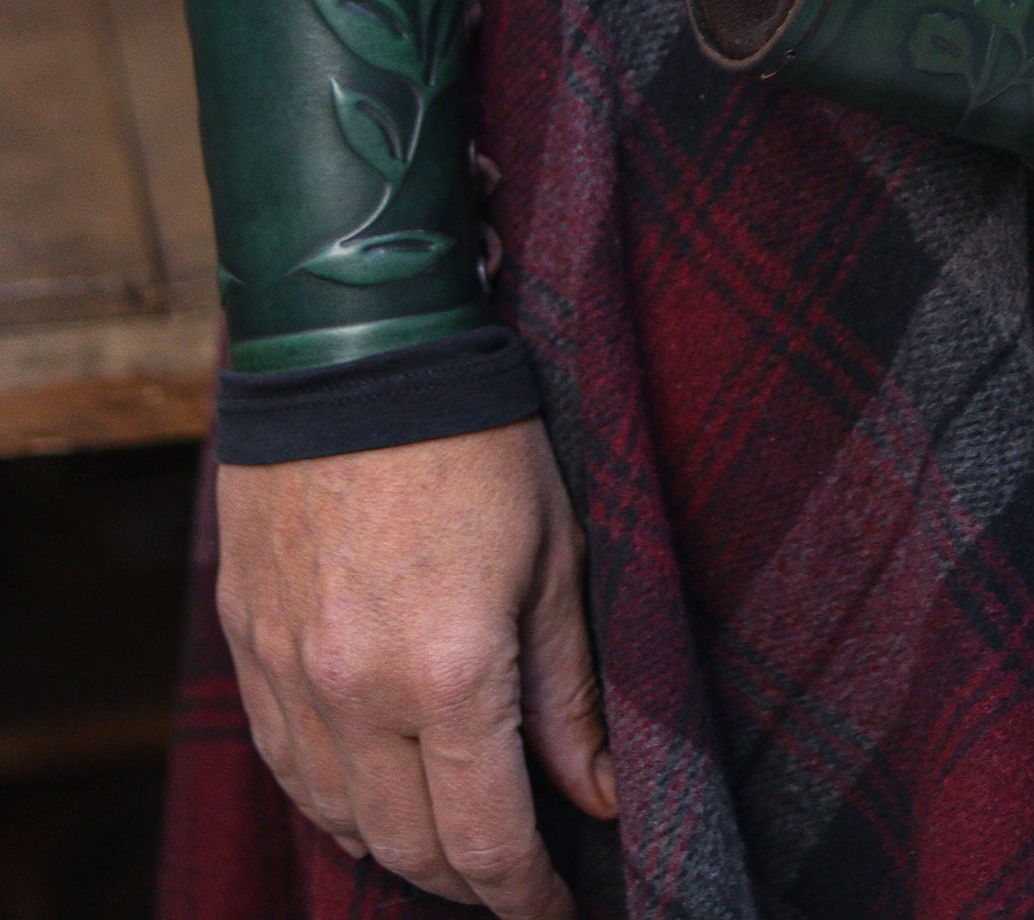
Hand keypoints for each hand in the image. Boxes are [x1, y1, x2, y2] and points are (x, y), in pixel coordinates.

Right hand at [217, 415, 616, 913]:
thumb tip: (601, 794)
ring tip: (452, 841)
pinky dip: (332, 798)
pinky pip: (285, 764)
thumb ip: (570, 691)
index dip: (528, 895)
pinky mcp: (248, 645)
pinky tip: (370, 790)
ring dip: (398, 848)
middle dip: (470, 882)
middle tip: (515, 875)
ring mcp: (289, 674)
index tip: (560, 910)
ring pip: (337, 818)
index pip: (487, 839)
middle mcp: (355, 694)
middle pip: (410, 848)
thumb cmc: (477, 442)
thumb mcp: (556, 555)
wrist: (354, 352)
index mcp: (448, 674)